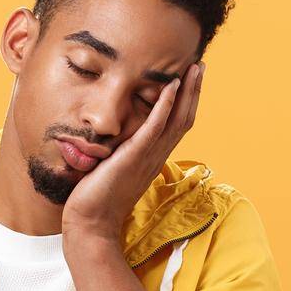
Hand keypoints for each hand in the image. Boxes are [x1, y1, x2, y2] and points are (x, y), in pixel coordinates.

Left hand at [63, 63, 203, 240]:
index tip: (190, 80)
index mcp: (153, 159)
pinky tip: (171, 87)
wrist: (90, 224)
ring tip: (194, 68)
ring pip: (176, 120)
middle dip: (194, 91)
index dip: (187, 102)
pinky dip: (165, 106)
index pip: (177, 125)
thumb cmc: (97, 199)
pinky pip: (154, 128)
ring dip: (187, 92)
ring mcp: (147, 158)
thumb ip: (121, 152)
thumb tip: (116, 139)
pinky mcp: (133, 157)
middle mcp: (156, 157)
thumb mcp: (113, 169)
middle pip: (184, 119)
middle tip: (200, 65)